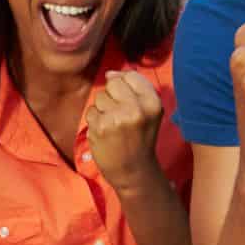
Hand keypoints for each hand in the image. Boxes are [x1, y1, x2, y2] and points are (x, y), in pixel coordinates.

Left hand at [83, 70, 165, 191]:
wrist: (133, 170)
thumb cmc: (141, 138)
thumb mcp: (150, 112)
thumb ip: (136, 89)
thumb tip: (110, 74)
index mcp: (152, 103)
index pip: (131, 76)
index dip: (125, 85)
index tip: (127, 100)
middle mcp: (136, 109)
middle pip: (113, 83)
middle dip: (112, 96)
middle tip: (119, 114)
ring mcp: (116, 118)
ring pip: (100, 97)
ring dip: (103, 109)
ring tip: (113, 125)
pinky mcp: (99, 127)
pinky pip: (91, 111)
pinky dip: (95, 120)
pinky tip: (105, 132)